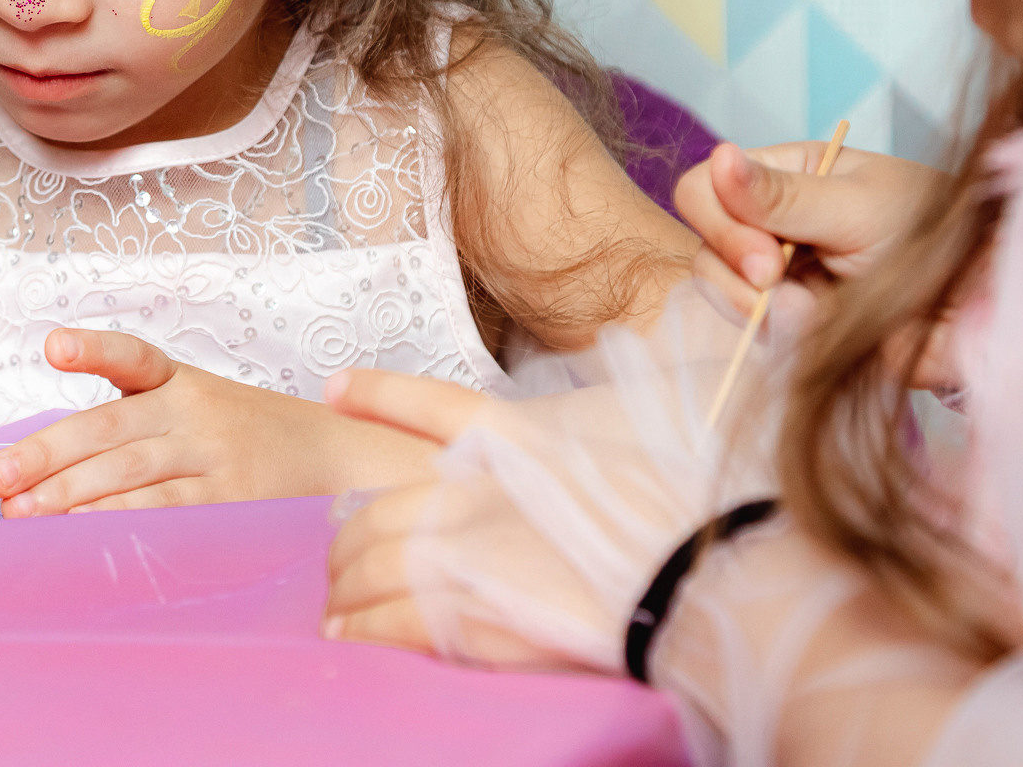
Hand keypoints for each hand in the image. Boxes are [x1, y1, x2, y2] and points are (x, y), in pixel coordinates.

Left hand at [0, 329, 434, 515]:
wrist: (343, 461)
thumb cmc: (251, 439)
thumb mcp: (200, 409)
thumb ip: (134, 426)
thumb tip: (42, 470)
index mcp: (182, 382)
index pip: (133, 357)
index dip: (93, 349)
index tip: (53, 346)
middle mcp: (196, 413)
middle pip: (112, 430)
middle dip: (47, 453)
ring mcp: (215, 460)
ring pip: (131, 475)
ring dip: (70, 498)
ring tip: (21, 514)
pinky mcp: (231, 504)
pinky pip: (166, 515)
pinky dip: (120, 526)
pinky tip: (82, 537)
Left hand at [325, 289, 781, 673]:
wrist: (690, 570)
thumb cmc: (673, 513)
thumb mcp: (623, 450)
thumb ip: (571, 450)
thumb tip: (562, 459)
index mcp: (515, 441)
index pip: (428, 405)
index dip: (375, 393)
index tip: (332, 389)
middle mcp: (474, 489)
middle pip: (380, 507)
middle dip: (351, 537)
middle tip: (340, 560)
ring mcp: (462, 548)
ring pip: (370, 564)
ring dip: (347, 587)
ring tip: (335, 606)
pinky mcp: (463, 607)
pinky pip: (388, 618)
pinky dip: (361, 627)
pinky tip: (347, 632)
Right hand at [678, 140, 940, 314]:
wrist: (986, 307)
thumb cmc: (937, 237)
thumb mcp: (858, 207)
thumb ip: (782, 196)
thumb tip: (718, 156)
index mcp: (786, 176)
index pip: (703, 189)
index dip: (719, 223)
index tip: (766, 255)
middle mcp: (772, 225)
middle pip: (703, 248)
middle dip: (736, 274)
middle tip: (782, 283)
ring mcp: (781, 280)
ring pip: (721, 297)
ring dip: (760, 311)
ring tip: (816, 313)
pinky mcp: (795, 328)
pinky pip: (756, 337)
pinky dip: (781, 339)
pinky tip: (822, 331)